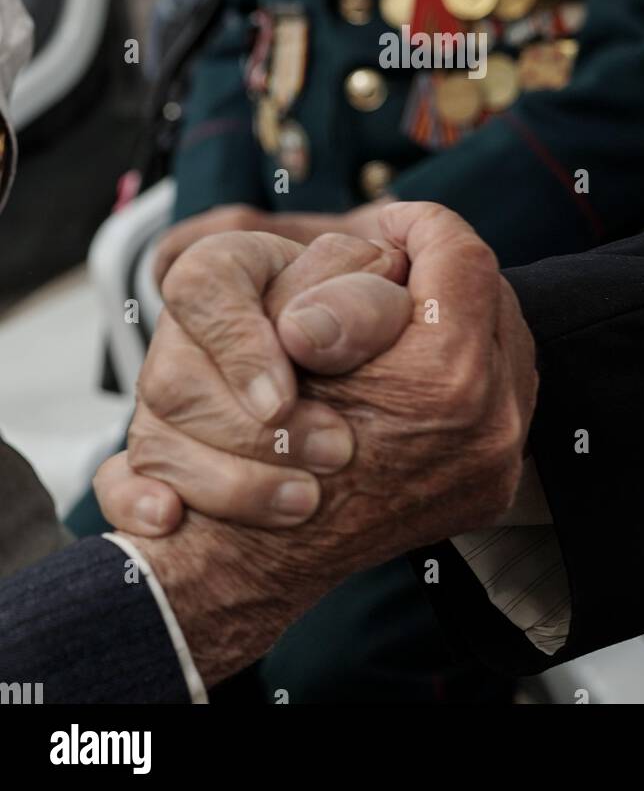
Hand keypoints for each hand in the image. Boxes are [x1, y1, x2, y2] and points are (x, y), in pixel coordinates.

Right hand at [101, 204, 537, 682]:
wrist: (256, 551)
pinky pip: (500, 396)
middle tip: (399, 260)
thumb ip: (344, 280)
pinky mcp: (491, 486)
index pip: (462, 256)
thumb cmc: (255, 438)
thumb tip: (384, 245)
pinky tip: (418, 364)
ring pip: (502, 346)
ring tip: (406, 309)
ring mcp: (496, 461)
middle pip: (493, 299)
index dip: (420, 224)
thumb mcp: (282, 332)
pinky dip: (463, 369)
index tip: (390, 220)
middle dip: (445, 271)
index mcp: (445, 375)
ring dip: (457, 319)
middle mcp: (490, 423)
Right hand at [102, 227, 409, 534]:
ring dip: (230, 483)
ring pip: (157, 439)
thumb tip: (306, 334)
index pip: (202, 287)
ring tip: (307, 500)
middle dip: (254, 434)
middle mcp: (182, 332)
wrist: (354, 365)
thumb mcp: (378, 297)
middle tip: (336, 451)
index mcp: (228, 269)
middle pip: (175, 380)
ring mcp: (160, 397)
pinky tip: (173, 521)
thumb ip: (359, 302)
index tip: (284, 398)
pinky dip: (137, 503)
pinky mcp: (155, 453)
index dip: (237, 345)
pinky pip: (118, 481)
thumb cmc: (363, 318)